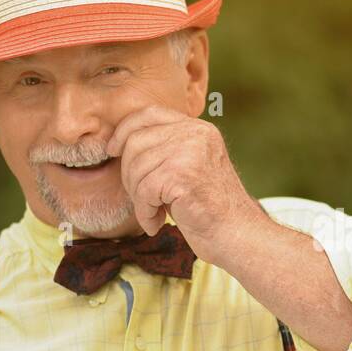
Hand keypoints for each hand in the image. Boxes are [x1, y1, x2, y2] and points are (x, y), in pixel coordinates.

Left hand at [107, 105, 269, 266]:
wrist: (239, 237)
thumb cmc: (212, 211)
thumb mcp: (192, 168)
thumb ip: (168, 150)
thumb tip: (121, 143)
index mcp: (199, 129)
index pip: (149, 114)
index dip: (124, 130)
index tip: (112, 150)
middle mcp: (196, 134)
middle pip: (136, 141)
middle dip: (129, 174)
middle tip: (143, 199)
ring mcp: (191, 153)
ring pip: (137, 168)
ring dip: (138, 198)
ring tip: (154, 213)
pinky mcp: (183, 176)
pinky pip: (144, 191)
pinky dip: (145, 213)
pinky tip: (156, 223)